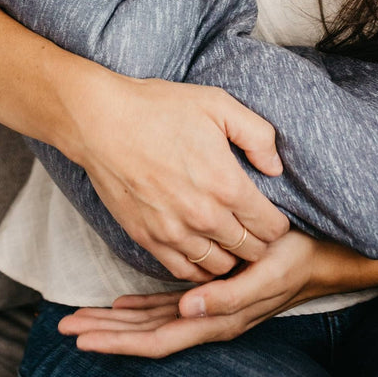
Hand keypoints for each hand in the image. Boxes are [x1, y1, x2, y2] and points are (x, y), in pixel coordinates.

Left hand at [58, 229, 319, 356]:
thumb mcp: (265, 276)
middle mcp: (205, 318)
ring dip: (114, 322)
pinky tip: (119, 306)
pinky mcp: (206, 293)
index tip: (81, 338)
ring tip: (80, 318)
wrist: (318, 255)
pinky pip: (163, 308)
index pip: (155, 340)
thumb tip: (188, 310)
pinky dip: (138, 309)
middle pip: (143, 334)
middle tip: (64, 327)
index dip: (116, 342)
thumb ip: (228, 297)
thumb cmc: (292, 261)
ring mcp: (204, 308)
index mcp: (215, 320)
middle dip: (103, 333)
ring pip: (149, 322)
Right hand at [66, 74, 289, 280]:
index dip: (277, 223)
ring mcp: (173, 232)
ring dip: (228, 256)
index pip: (272, 229)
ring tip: (225, 238)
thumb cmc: (157, 108)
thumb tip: (275, 168)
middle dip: (256, 241)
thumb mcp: (217, 104)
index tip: (268, 213)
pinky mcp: (146, 237)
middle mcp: (204, 217)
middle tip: (249, 226)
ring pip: (219, 267)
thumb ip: (257, 135)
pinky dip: (197, 266)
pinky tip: (198, 248)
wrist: (100, 121)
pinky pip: (183, 271)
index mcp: (227, 185)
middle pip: (250, 252)